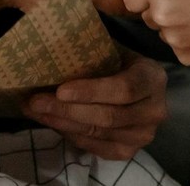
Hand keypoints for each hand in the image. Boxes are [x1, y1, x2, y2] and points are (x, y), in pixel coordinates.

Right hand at [0, 0, 125, 15]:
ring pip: (93, 18)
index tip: (138, 0)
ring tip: (98, 0)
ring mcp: (69, 21)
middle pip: (106, 14)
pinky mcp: (57, 24)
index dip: (132, 3)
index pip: (120, 6)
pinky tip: (74, 3)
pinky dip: (81, 15)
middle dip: (116, 8)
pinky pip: (77, 21)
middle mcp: (82, 11)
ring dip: (98, 12)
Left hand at [22, 51, 167, 159]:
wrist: (135, 85)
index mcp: (152, 78)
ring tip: (35, 111)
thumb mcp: (110, 48)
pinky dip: (69, 135)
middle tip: (35, 102)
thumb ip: (87, 47)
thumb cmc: (117, 62)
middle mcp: (154, 110)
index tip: (60, 90)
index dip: (91, 91)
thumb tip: (46, 37)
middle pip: (108, 116)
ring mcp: (143, 135)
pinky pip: (95, 147)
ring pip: (98, 134)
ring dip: (62, 123)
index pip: (124, 88)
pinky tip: (51, 122)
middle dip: (67, 110)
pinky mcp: (128, 151)